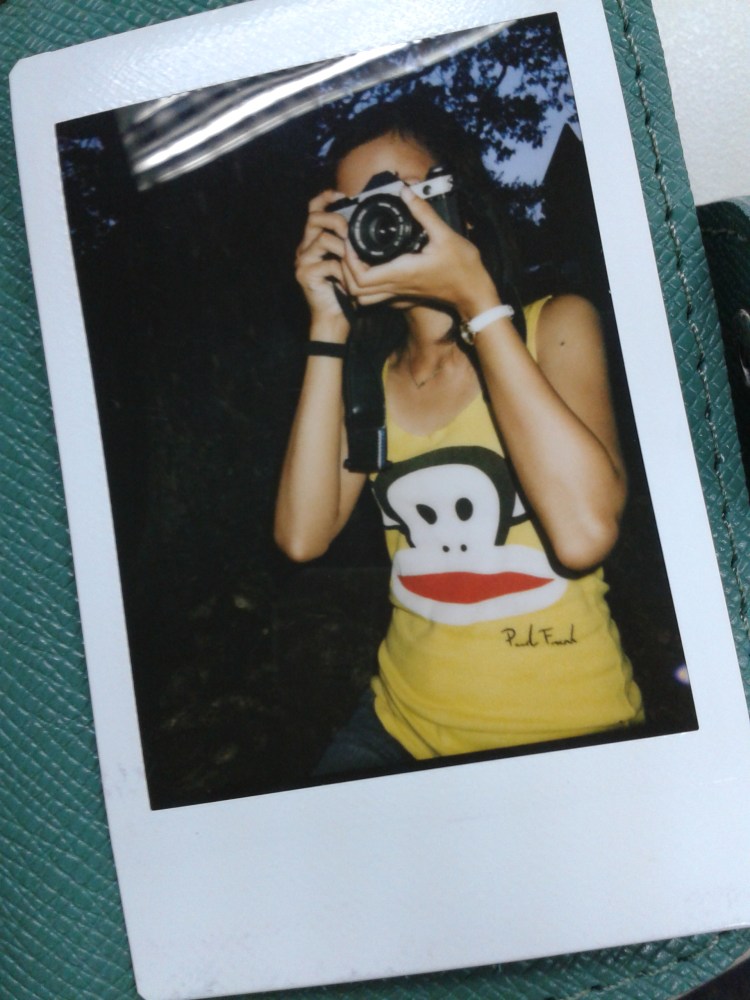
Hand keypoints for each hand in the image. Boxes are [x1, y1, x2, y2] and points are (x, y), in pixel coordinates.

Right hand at [294, 190, 350, 336]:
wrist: (334, 318)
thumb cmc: (344, 290)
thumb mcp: (348, 261)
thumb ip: (350, 242)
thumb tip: (365, 223)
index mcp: (313, 241)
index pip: (313, 209)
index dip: (325, 198)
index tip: (342, 195)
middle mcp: (304, 248)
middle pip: (314, 218)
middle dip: (336, 220)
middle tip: (350, 231)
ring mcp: (302, 261)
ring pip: (323, 239)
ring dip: (344, 248)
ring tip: (354, 261)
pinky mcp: (304, 274)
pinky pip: (329, 263)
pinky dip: (343, 271)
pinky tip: (347, 280)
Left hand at [341, 186, 499, 317]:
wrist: (473, 292)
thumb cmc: (463, 268)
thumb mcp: (446, 235)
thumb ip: (424, 212)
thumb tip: (406, 192)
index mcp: (401, 273)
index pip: (361, 278)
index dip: (349, 262)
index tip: (351, 242)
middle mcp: (396, 287)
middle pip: (355, 291)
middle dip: (345, 270)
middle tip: (349, 249)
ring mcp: (399, 294)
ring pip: (363, 298)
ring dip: (352, 281)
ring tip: (356, 259)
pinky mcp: (404, 296)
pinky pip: (375, 297)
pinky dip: (365, 286)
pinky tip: (370, 267)